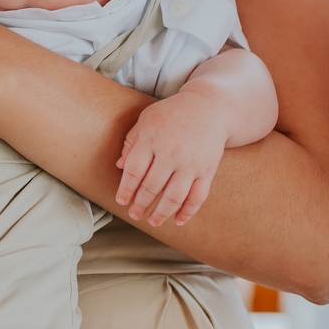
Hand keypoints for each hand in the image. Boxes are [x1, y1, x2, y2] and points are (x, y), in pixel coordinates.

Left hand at [116, 93, 228, 226]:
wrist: (209, 106)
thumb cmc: (172, 114)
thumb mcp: (146, 120)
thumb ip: (131, 142)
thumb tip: (119, 166)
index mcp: (151, 139)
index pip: (134, 170)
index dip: (126, 189)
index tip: (122, 201)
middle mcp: (170, 152)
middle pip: (152, 186)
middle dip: (141, 204)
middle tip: (134, 214)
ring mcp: (190, 163)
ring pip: (174, 196)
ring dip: (161, 213)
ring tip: (152, 221)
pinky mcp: (207, 170)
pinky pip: (198, 196)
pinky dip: (188, 212)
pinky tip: (178, 220)